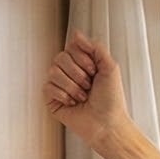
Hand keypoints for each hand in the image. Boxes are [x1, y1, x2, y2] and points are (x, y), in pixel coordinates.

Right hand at [44, 30, 129, 145]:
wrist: (107, 123)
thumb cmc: (111, 100)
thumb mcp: (110, 68)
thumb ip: (96, 47)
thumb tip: (77, 34)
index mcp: (83, 63)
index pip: (72, 47)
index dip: (83, 59)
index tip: (94, 70)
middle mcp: (70, 72)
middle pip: (60, 58)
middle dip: (78, 74)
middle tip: (89, 86)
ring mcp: (60, 85)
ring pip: (53, 72)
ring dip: (72, 86)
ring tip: (83, 96)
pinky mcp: (52, 99)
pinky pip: (48, 87)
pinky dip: (63, 95)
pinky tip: (73, 102)